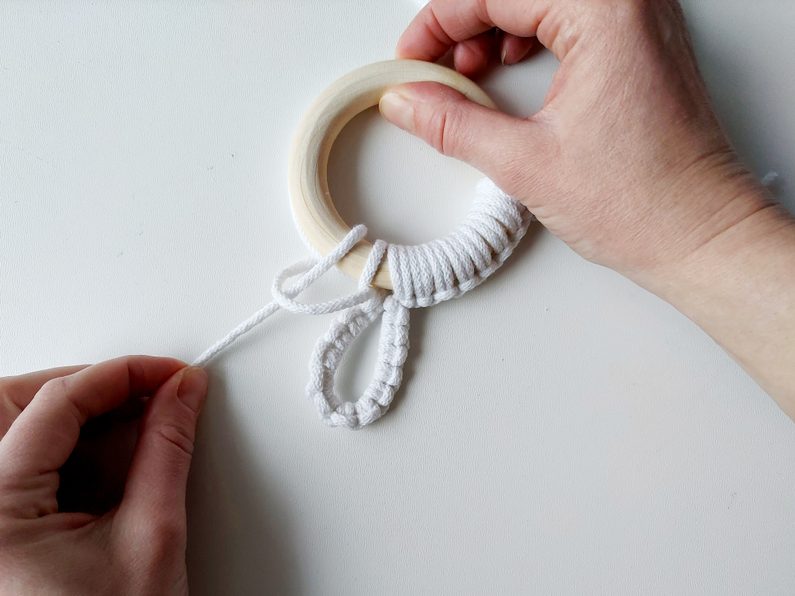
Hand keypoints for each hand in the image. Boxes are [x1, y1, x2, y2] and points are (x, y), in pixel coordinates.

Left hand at [0, 356, 207, 594]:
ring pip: (15, 428)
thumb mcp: (151, 537)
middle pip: (13, 404)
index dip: (122, 374)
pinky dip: (70, 446)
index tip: (168, 371)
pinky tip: (112, 454)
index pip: (55, 404)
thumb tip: (181, 395)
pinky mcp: (1, 529)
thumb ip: (167, 451)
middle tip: (146, 390)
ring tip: (135, 423)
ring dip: (78, 414)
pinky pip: (24, 462)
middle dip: (86, 387)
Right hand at [379, 0, 772, 275]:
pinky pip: (572, 21)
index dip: (440, 22)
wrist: (700, 236)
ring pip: (544, 3)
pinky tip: (508, 71)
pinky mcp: (642, 47)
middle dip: (465, 25)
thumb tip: (408, 101)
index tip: (412, 56)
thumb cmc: (645, 202)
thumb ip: (454, 125)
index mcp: (606, 12)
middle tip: (432, 68)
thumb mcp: (526, 162)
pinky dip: (530, 38)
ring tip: (467, 75)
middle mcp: (630, 4)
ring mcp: (641, 23)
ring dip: (495, 30)